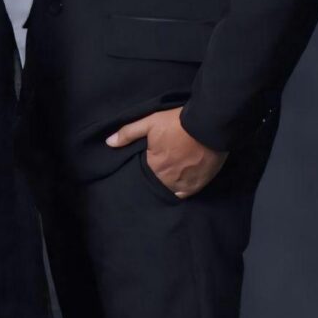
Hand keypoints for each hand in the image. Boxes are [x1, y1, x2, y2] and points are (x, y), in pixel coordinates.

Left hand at [105, 107, 226, 197]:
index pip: (144, 174)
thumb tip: (109, 143)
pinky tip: (181, 181)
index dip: (148, 166)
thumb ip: (128, 133)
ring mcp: (184, 184)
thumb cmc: (178, 123)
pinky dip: (182, 190)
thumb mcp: (150, 122)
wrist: (208, 124)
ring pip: (171, 189)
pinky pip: (185, 194)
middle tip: (164, 164)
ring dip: (170, 183)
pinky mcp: (198, 184)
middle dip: (159, 175)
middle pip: (158, 182)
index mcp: (154, 166)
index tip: (153, 159)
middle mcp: (167, 179)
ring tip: (173, 172)